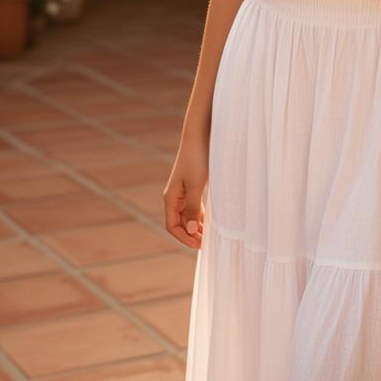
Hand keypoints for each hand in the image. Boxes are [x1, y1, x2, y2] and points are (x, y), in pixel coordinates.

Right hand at [163, 135, 208, 249]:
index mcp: (171, 197)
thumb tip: (191, 231)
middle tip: (206, 244)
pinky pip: (194, 205)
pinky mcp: (192, 184)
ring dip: (196, 226)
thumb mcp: (195, 186)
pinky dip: (200, 214)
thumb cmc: (196, 158)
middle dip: (190, 234)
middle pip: (180, 222)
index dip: (184, 238)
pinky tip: (210, 220)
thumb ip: (193, 209)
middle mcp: (175, 196)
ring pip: (187, 214)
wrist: (199, 135)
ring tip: (209, 235)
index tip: (199, 245)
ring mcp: (183, 190)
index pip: (172, 226)